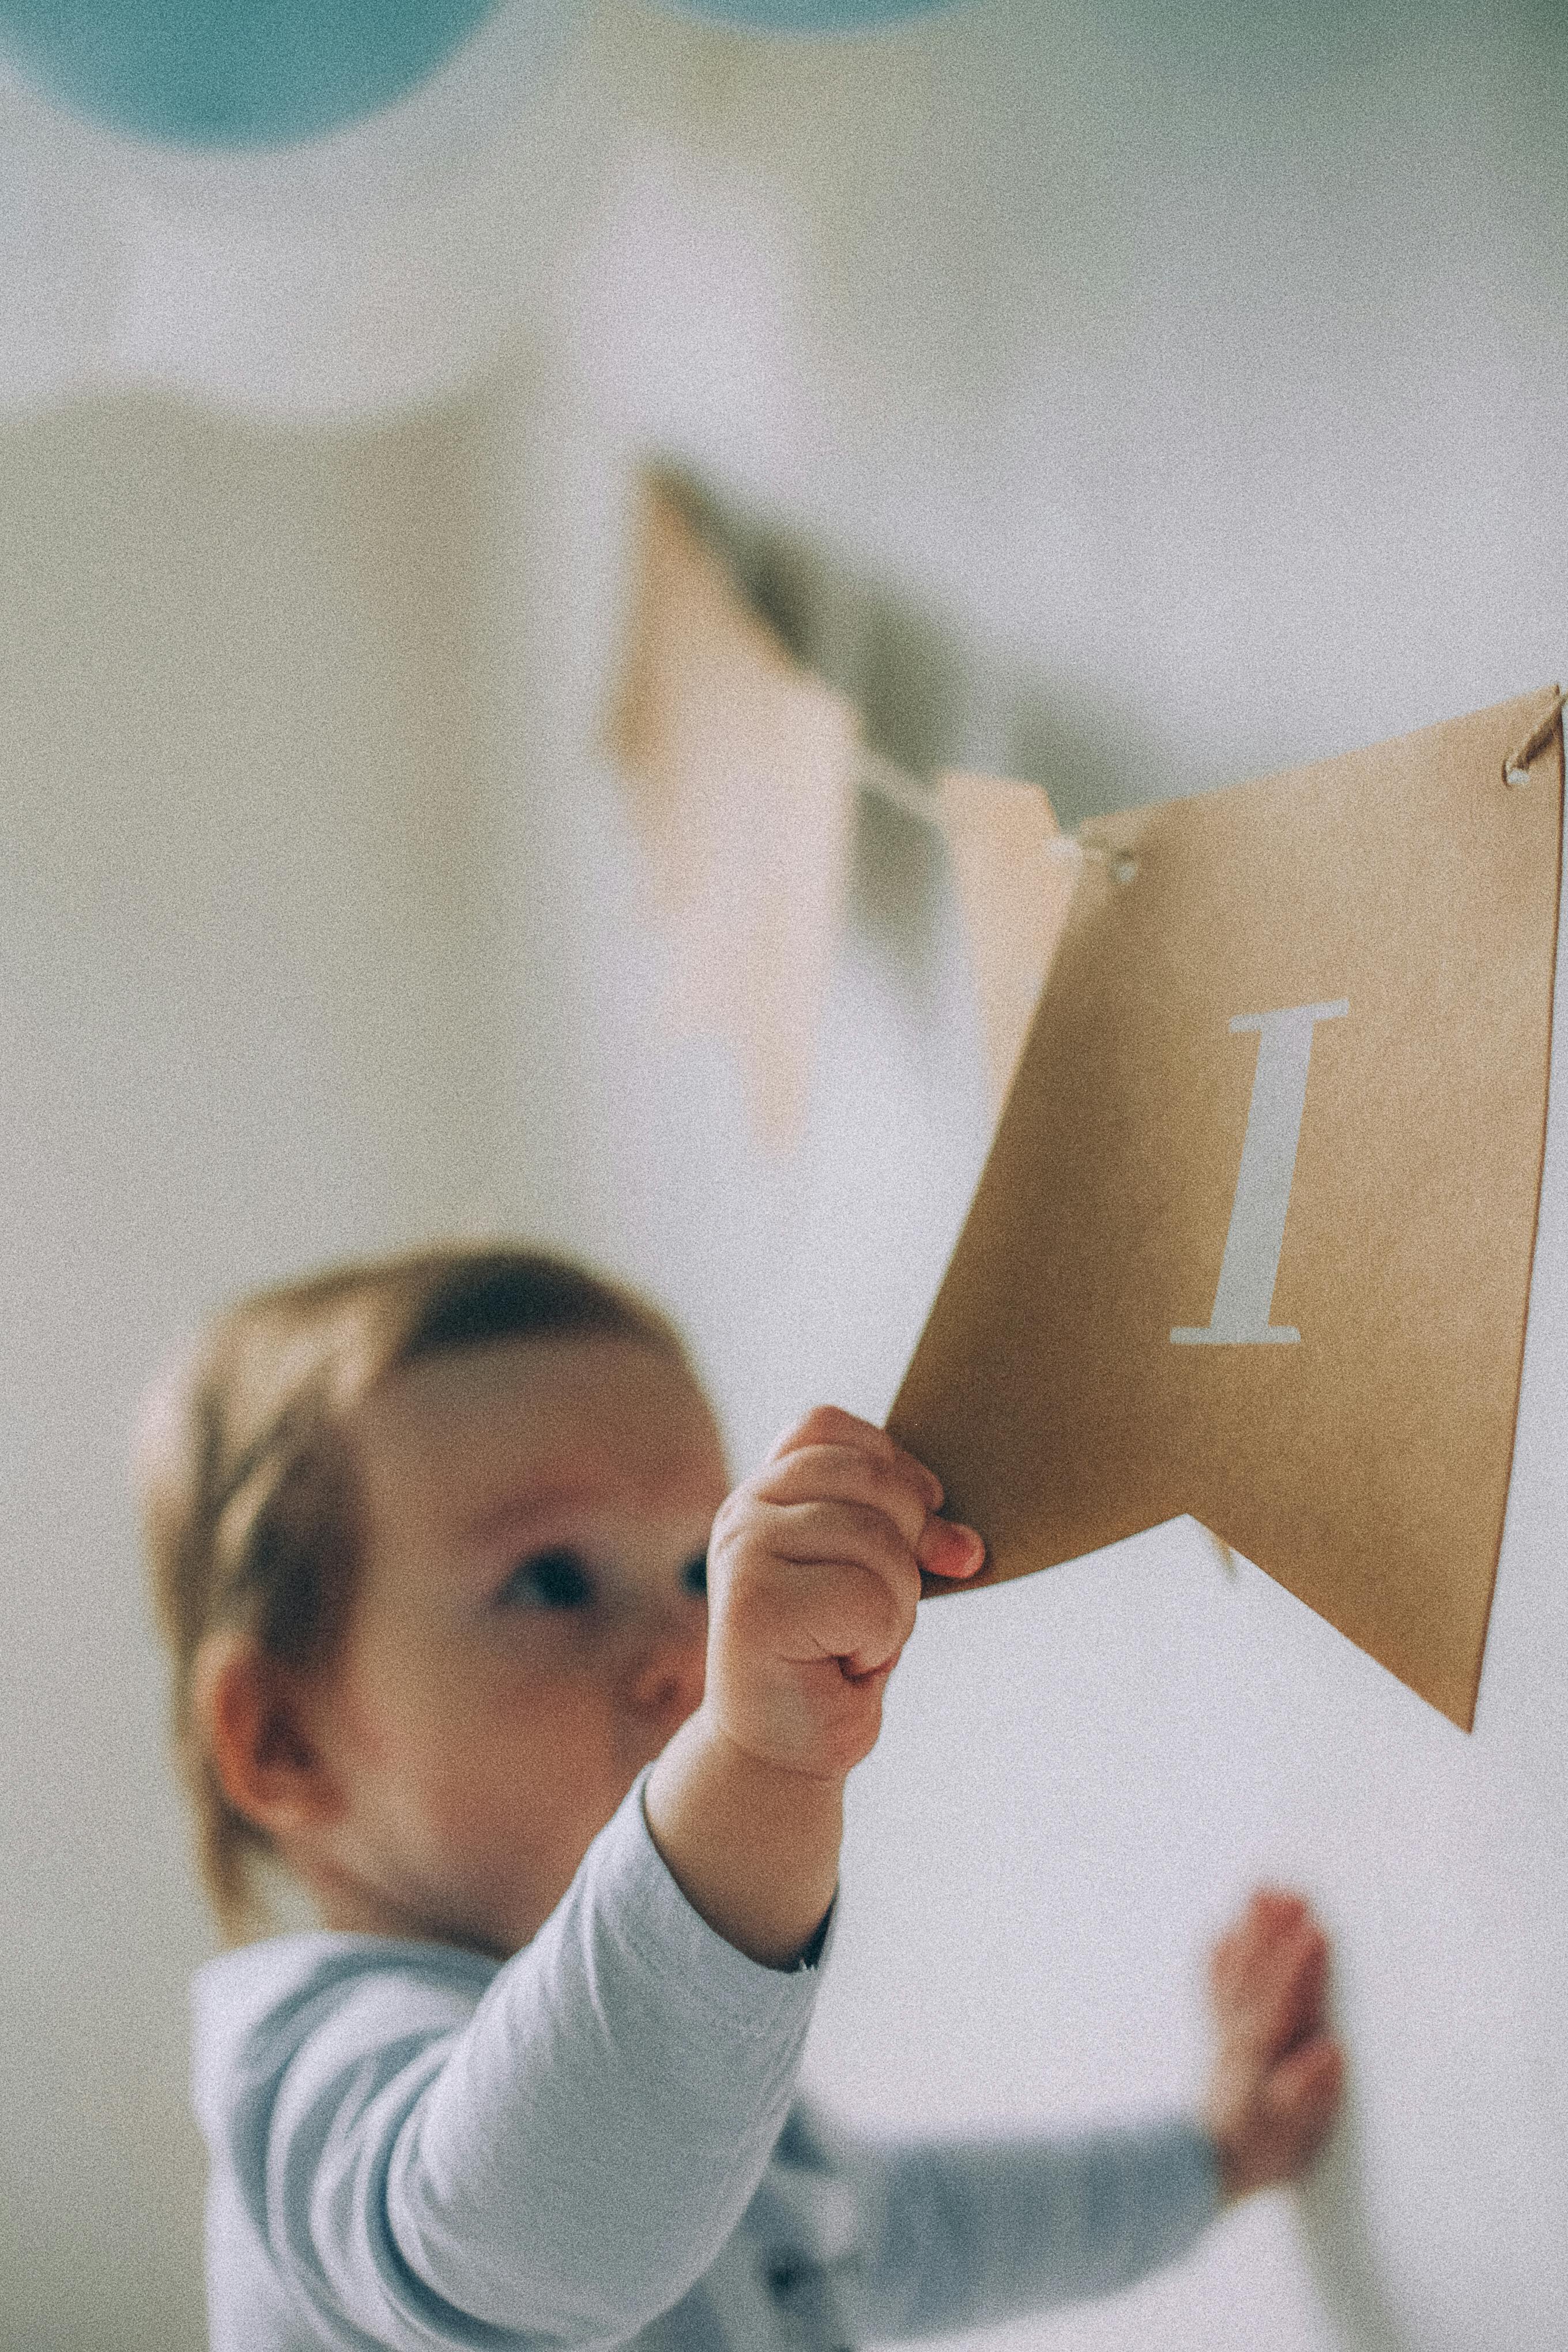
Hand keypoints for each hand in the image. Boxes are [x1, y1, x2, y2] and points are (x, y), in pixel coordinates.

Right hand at [645, 1407, 981, 1965]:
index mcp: (764, 1494)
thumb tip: (967, 1544)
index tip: (926, 1512)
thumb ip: (901, 1532)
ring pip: (875, 1541)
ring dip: (894, 1605)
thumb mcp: (872, 1574)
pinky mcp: (754, 1606)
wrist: (784, 1752)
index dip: (889, 1463)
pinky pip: (866, 1598)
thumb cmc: (831, 1656)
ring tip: (854, 1640)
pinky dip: (878, 1640)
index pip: (825, 1426)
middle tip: (880, 1607)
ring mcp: (742, 1556)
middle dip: (908, 1544)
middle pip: (868, 1479)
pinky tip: (843, 1664)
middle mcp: (742, 1513)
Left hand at [1204, 1889, 1343, 2201]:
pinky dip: (1220, 1956)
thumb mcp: (1290, 2134)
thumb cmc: (1256, 2152)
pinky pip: (1216, 1985)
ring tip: (1261, 1894)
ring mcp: (1226, 2030)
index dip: (1300, 1966)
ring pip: (1238, 1969)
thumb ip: (1308, 2092)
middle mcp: (1240, 2033)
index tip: (1316, 1929)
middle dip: (1275, 1931)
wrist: (1202, 2168)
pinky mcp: (1219, 2036)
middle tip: (1290, 1890)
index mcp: (1262, 2054)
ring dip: (1251, 1931)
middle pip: (1258, 1972)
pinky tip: (1223, 1932)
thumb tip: (1330, 2052)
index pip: (1284, 2000)